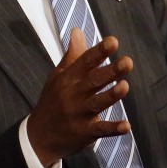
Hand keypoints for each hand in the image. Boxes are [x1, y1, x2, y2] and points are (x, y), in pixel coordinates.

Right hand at [27, 28, 132, 167]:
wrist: (38, 137)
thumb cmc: (52, 100)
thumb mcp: (58, 76)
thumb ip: (73, 55)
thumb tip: (78, 30)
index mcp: (69, 78)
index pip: (86, 62)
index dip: (100, 51)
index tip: (113, 41)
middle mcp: (73, 94)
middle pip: (93, 81)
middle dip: (110, 71)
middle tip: (127, 62)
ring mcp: (78, 114)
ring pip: (97, 103)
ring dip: (111, 96)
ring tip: (125, 86)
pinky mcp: (84, 133)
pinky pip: (100, 130)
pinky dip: (113, 128)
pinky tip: (126, 126)